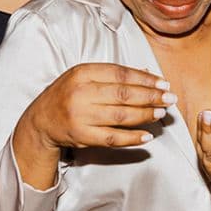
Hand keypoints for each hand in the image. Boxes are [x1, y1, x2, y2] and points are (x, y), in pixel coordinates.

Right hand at [21, 63, 171, 149]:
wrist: (40, 120)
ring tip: (161, 113)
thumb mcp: (85, 77)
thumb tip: (147, 72)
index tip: (163, 83)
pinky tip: (147, 136)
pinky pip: (113, 138)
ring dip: (145, 115)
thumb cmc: (67, 95)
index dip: (145, 79)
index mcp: (82, 73)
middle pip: (123, 94)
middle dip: (151, 96)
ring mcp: (81, 115)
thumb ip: (114, 75)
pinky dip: (132, 138)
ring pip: (121, 116)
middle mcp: (81, 92)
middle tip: (170, 98)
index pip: (120, 73)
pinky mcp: (82, 136)